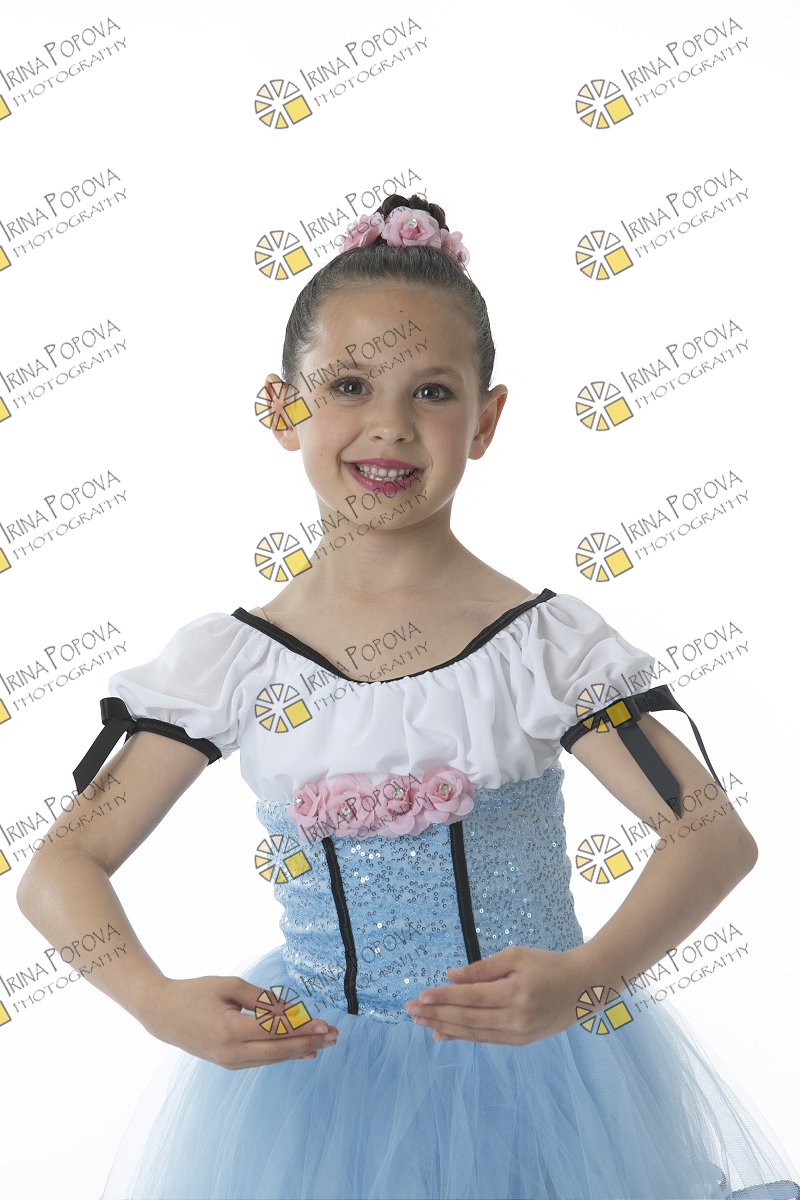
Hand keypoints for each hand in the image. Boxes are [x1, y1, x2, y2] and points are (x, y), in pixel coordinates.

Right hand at [139, 975, 339, 1068]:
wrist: (163, 1015)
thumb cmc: (196, 993)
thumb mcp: (229, 986)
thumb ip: (260, 999)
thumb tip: (291, 1010)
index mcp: (229, 1029)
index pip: (274, 1032)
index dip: (302, 1028)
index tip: (325, 1024)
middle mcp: (230, 1052)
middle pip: (278, 1050)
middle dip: (308, 1042)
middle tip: (335, 1036)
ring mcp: (228, 1061)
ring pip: (272, 1058)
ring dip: (300, 1050)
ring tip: (325, 1043)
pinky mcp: (229, 1063)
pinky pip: (262, 1060)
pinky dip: (284, 1054)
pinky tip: (304, 1052)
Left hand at [404, 946, 587, 1045]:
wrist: (583, 987)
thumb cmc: (548, 964)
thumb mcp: (516, 956)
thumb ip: (483, 968)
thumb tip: (450, 975)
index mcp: (516, 993)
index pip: (470, 997)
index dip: (443, 997)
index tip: (419, 996)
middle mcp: (516, 1018)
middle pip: (467, 1018)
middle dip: (436, 1014)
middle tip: (409, 1011)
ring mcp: (519, 1033)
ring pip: (474, 1032)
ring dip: (444, 1027)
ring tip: (420, 1022)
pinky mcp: (521, 1041)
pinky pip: (485, 1039)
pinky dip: (462, 1037)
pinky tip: (443, 1034)